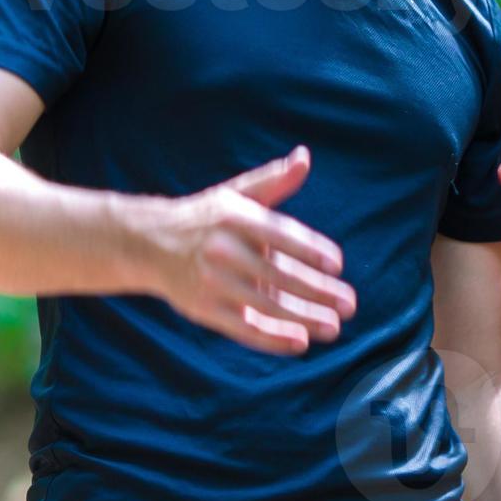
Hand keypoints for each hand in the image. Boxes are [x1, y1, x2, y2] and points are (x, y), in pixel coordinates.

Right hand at [139, 147, 357, 353]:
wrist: (150, 244)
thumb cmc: (205, 218)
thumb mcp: (237, 194)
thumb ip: (274, 180)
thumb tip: (304, 157)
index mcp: (236, 218)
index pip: (282, 235)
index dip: (311, 250)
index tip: (338, 265)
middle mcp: (223, 249)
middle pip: (280, 275)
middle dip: (319, 291)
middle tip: (350, 304)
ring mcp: (212, 282)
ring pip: (266, 305)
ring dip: (304, 319)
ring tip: (334, 327)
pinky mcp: (204, 310)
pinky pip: (244, 329)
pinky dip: (273, 338)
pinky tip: (301, 343)